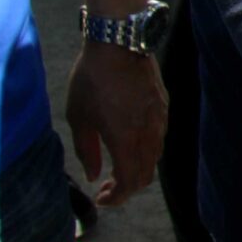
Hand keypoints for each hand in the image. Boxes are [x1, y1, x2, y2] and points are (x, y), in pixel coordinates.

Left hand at [66, 39, 165, 205]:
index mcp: (126, 140)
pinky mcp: (163, 106)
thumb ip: (87, 150)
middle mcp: (148, 134)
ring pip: (154, 158)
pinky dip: (145, 150)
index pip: (129, 183)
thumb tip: (94, 175)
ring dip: (136, 169)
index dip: (116, 198)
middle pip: (145, 176)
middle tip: (107, 186)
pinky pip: (158, 138)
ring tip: (117, 165)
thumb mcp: (78, 116)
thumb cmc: (92, 79)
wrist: (120, 43)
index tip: (101, 198)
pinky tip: (128, 140)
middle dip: (126, 188)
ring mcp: (160, 120)